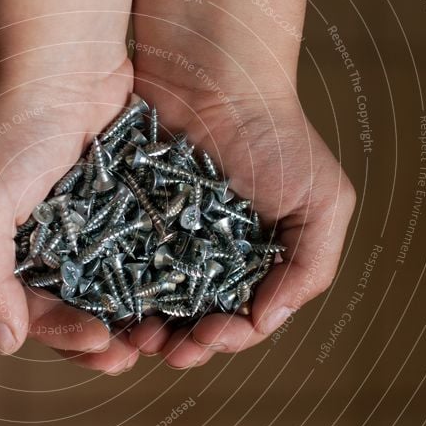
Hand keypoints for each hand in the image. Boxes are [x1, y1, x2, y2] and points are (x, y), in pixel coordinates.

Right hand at [0, 63, 142, 373]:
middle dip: (95, 336)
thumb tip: (6, 345)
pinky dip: (140, 276)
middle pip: (60, 305)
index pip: (21, 308)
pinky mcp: (103, 201)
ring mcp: (65, 219)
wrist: (61, 55)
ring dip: (122, 313)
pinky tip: (166, 294)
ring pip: (97, 285)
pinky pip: (122, 251)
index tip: (101, 343)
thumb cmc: (7, 128)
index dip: (60, 335)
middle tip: (131, 355)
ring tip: (156, 334)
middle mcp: (21, 237)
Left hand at [127, 78, 355, 367]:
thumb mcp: (321, 200)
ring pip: (147, 301)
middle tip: (162, 349)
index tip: (207, 339)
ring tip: (132, 335)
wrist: (213, 75)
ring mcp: (162, 240)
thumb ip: (312, 266)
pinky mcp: (124, 221)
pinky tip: (104, 304)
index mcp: (252, 260)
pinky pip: (114, 265)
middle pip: (188, 318)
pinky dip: (110, 290)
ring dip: (141, 326)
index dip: (224, 338)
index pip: (237, 319)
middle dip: (177, 342)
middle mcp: (206, 257)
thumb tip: (267, 322)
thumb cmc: (274, 137)